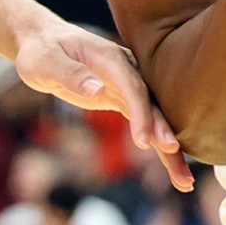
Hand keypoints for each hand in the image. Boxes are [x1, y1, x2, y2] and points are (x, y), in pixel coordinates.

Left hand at [13, 18, 192, 190]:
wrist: (43, 42)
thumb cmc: (41, 51)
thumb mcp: (45, 61)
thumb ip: (70, 74)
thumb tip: (97, 88)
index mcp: (110, 58)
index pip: (133, 86)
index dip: (141, 114)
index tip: (145, 142)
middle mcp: (126, 69)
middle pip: (153, 104)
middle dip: (165, 134)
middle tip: (177, 161)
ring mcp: (128, 85)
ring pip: (155, 119)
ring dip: (170, 150)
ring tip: (184, 183)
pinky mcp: (123, 99)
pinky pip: (146, 124)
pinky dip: (159, 147)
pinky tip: (173, 168)